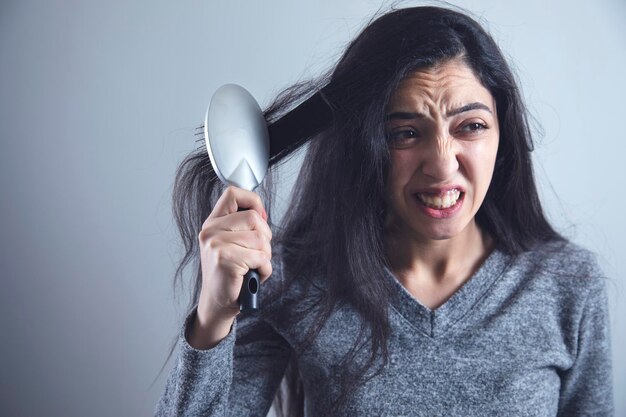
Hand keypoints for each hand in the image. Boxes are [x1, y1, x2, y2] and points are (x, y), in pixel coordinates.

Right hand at [189, 186, 271, 348]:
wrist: (217, 303)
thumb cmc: (229, 274)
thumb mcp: (230, 243)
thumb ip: (242, 226)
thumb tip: (262, 213)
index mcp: (212, 223)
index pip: (233, 193)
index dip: (253, 201)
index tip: (260, 217)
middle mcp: (210, 231)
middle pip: (254, 217)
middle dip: (265, 237)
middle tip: (256, 254)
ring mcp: (216, 244)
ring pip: (260, 239)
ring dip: (265, 256)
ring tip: (252, 267)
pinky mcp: (225, 259)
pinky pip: (261, 257)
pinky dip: (264, 270)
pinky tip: (252, 276)